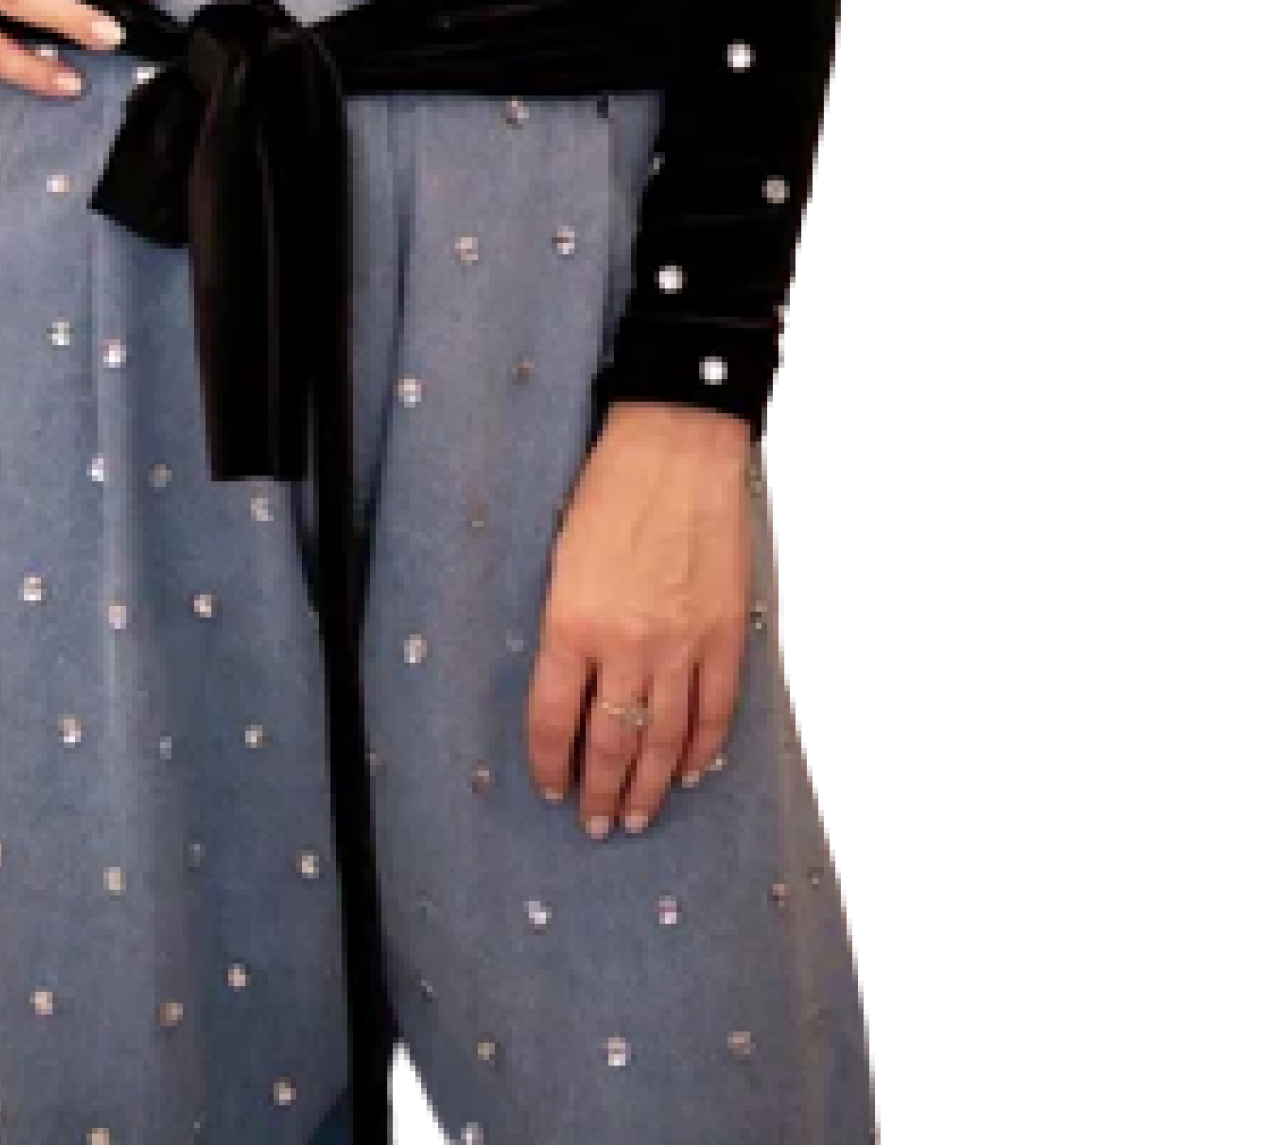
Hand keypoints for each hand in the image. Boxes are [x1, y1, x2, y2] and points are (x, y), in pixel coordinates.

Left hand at [525, 407, 751, 836]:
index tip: (552, 787)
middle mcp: (625, 646)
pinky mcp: (725, 637)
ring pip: (663, 740)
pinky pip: (715, 711)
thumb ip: (567, 627)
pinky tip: (690, 771)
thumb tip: (573, 689)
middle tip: (596, 823)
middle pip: (611, 742)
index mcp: (572, 623)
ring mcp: (681, 646)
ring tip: (638, 817)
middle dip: (601, 792)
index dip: (550, 762)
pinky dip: (702, 748)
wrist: (677, 450)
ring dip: (649, 787)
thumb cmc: (608, 494)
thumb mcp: (563, 560)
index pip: (553, 718)